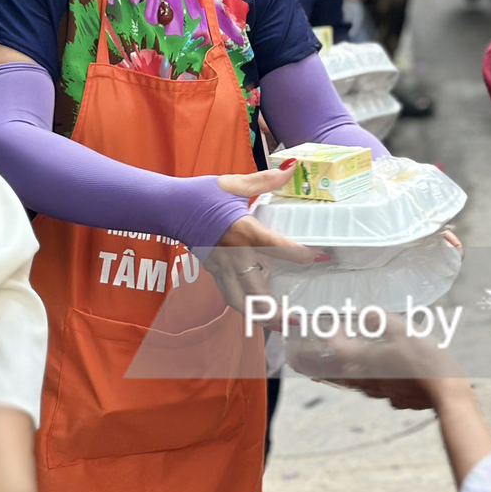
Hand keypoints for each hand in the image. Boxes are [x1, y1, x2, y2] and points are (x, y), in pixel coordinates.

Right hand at [209, 165, 322, 313]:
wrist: (169, 207)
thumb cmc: (201, 194)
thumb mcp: (234, 184)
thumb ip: (265, 180)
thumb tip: (291, 166)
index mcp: (243, 231)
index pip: (277, 247)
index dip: (301, 255)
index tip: (321, 258)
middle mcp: (233, 254)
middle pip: (255, 290)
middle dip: (275, 310)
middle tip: (296, 320)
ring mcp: (220, 266)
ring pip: (238, 301)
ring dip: (257, 315)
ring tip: (277, 325)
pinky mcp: (212, 270)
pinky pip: (228, 293)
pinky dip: (243, 305)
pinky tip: (255, 310)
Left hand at [283, 318, 461, 407]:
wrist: (447, 392)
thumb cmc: (425, 358)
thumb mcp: (403, 329)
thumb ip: (380, 319)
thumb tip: (364, 312)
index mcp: (367, 360)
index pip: (337, 348)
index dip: (328, 336)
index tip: (323, 328)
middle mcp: (369, 379)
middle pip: (341, 372)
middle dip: (327, 365)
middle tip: (313, 361)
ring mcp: (382, 392)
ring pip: (358, 384)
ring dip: (348, 375)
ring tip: (343, 369)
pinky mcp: (397, 399)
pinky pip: (379, 391)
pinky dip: (374, 383)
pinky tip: (382, 379)